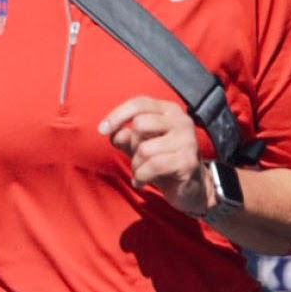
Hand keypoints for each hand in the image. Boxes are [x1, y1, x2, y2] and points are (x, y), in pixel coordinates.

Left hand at [99, 95, 218, 216]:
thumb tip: (114, 132)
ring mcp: (187, 140)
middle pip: (140, 124)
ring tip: (141, 171)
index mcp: (168, 111)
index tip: (102, 130)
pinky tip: (141, 181)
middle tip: (137, 157)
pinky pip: (153, 166)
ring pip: (144, 149)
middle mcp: (181, 121)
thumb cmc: (159, 160)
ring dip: (136, 165)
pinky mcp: (188, 161)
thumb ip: (124, 136)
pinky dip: (141, 177)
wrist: (187, 187)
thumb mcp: (137, 145)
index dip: (117, 115)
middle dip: (131, 145)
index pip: (139, 103)